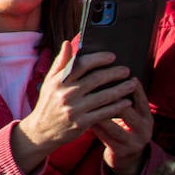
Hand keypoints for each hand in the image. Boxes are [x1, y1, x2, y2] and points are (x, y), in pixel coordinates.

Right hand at [12, 41, 136, 173]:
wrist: (41, 130)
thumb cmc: (48, 102)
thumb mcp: (49, 81)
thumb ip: (60, 62)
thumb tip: (68, 43)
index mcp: (58, 81)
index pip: (80, 64)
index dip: (98, 59)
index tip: (112, 56)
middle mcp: (65, 94)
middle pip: (95, 79)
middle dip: (114, 73)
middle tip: (126, 70)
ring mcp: (74, 109)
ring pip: (103, 96)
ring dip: (121, 89)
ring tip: (132, 84)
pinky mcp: (81, 123)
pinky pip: (104, 113)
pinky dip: (117, 107)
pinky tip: (126, 102)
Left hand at [93, 78, 152, 174]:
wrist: (125, 155)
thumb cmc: (124, 125)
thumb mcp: (131, 112)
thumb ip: (125, 95)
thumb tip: (111, 71)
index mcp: (147, 117)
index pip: (141, 100)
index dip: (133, 88)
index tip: (124, 75)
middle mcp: (144, 129)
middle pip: (128, 111)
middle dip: (112, 98)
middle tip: (96, 85)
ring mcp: (133, 142)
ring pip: (114, 125)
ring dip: (99, 112)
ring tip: (85, 101)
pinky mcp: (121, 151)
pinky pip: (104, 136)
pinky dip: (94, 125)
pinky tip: (83, 116)